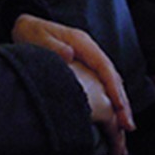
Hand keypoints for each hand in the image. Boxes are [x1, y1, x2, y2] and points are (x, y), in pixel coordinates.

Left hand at [11, 14, 133, 151]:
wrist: (27, 26)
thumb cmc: (31, 31)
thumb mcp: (38, 36)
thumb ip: (52, 45)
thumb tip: (69, 55)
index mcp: (81, 42)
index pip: (103, 66)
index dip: (113, 87)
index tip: (119, 107)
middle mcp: (89, 50)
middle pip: (112, 77)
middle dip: (122, 102)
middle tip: (128, 125)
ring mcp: (89, 59)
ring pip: (110, 83)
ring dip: (119, 104)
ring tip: (125, 128)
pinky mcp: (85, 67)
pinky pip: (102, 84)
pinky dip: (110, 100)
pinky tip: (114, 117)